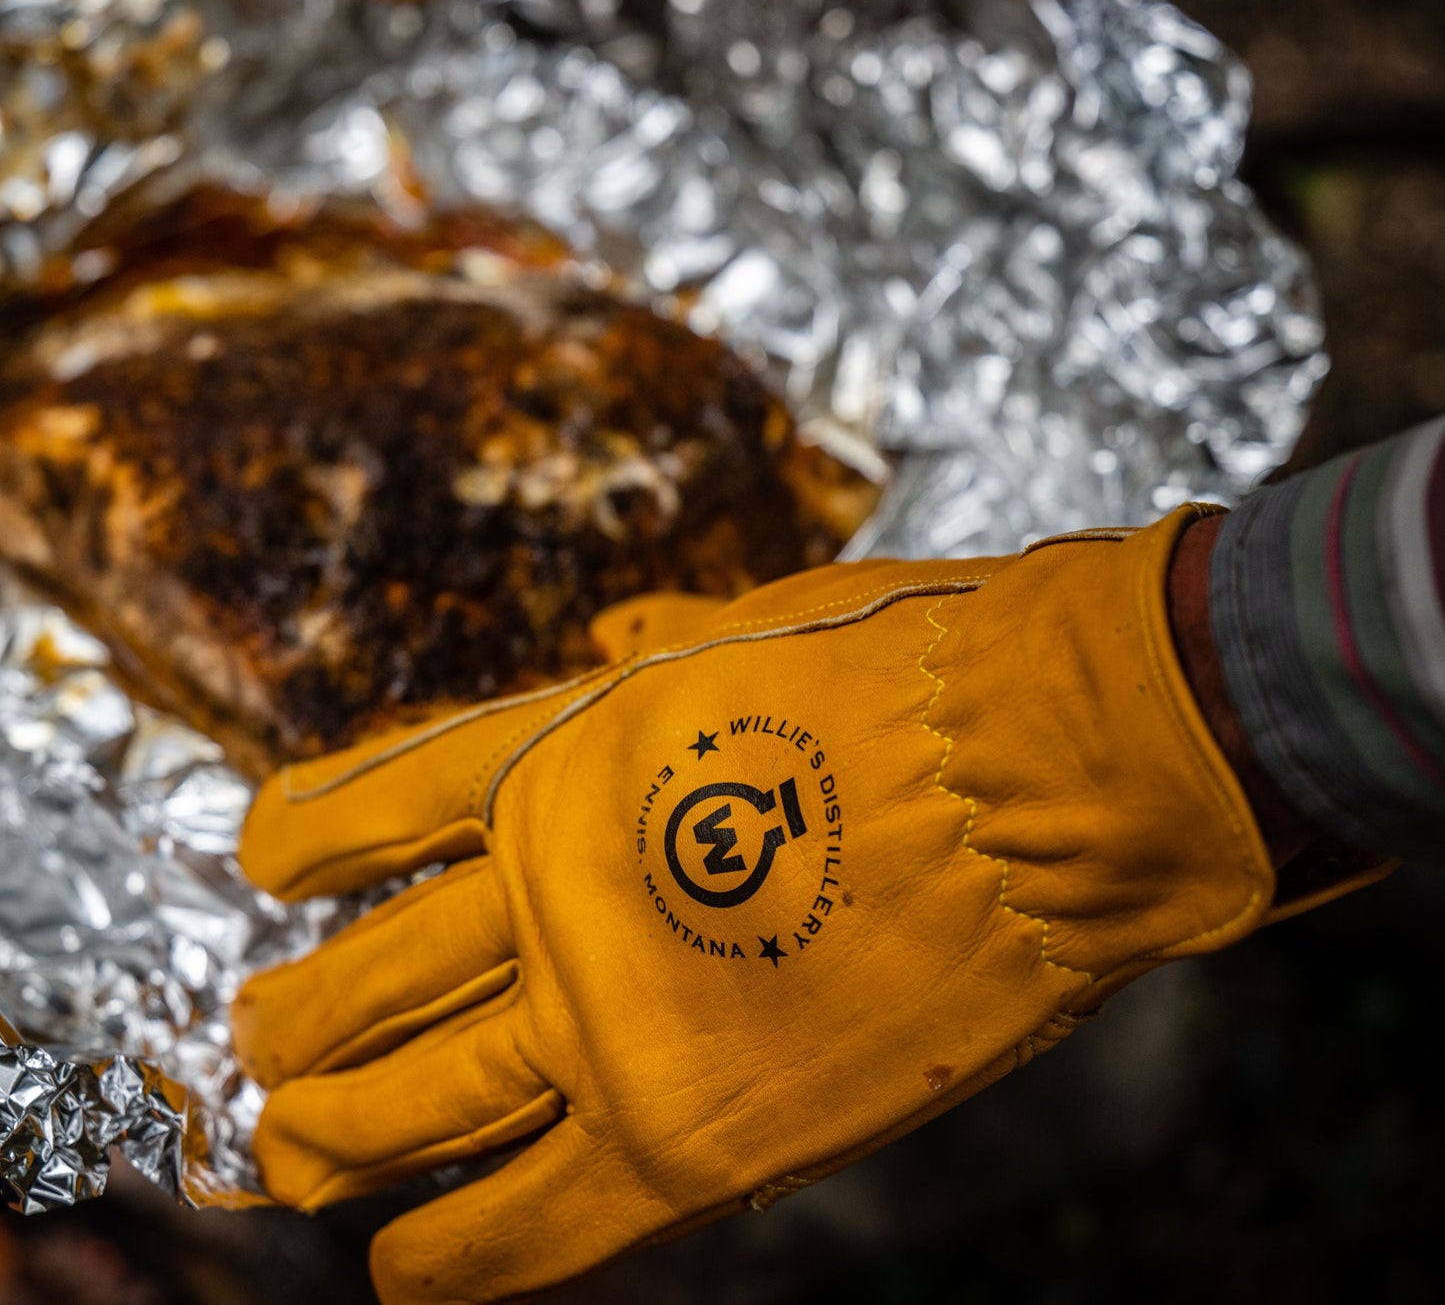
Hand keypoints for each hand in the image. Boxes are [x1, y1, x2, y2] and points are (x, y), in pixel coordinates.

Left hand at [234, 506, 1277, 1302]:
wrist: (1040, 770)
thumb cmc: (919, 673)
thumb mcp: (762, 619)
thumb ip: (663, 638)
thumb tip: (612, 626)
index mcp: (560, 749)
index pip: (369, 803)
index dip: (297, 839)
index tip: (262, 864)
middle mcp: (549, 884)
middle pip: (366, 978)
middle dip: (295, 1023)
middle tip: (260, 1045)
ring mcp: (607, 1017)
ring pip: (410, 1106)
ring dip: (333, 1139)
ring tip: (295, 1157)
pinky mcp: (688, 1136)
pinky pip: (524, 1226)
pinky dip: (450, 1258)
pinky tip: (405, 1272)